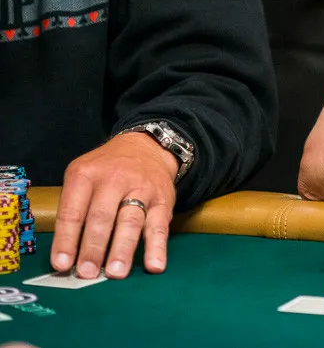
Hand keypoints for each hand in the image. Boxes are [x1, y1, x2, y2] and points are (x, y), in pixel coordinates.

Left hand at [51, 132, 177, 279]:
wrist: (146, 147)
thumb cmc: (106, 171)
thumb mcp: (82, 177)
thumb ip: (74, 209)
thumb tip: (67, 255)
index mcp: (86, 174)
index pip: (73, 211)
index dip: (67, 240)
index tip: (62, 264)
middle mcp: (114, 179)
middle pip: (102, 217)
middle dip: (93, 247)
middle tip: (87, 273)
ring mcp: (141, 189)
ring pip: (130, 221)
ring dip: (122, 249)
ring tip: (115, 273)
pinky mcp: (163, 200)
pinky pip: (160, 226)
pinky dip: (157, 247)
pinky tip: (155, 265)